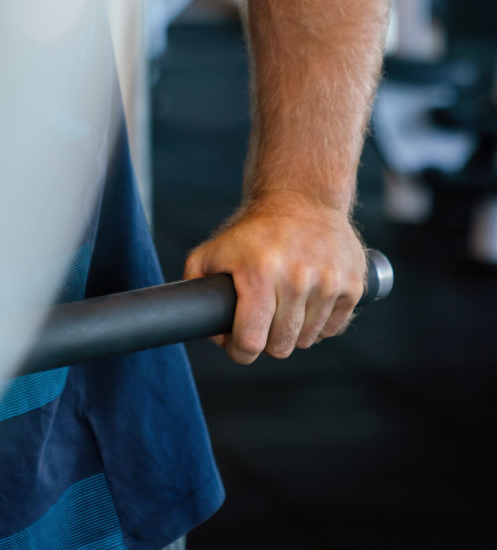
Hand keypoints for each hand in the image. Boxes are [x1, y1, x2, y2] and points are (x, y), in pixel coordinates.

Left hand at [183, 191, 366, 364]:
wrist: (302, 197)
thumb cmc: (254, 231)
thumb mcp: (213, 251)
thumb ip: (196, 288)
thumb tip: (213, 332)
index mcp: (259, 272)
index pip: (251, 341)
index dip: (240, 352)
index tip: (239, 346)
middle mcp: (297, 278)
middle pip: (281, 346)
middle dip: (267, 341)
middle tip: (262, 321)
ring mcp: (329, 282)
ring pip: (307, 340)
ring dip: (294, 332)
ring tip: (284, 306)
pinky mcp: (354, 285)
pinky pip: (332, 329)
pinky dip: (318, 324)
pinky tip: (307, 302)